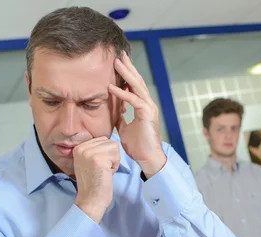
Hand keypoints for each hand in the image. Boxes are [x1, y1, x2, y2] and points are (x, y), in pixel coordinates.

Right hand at [73, 137, 120, 223]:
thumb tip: (110, 141)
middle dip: (111, 156)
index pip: (102, 139)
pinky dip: (115, 166)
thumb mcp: (89, 161)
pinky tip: (106, 174)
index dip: (106, 154)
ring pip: (114, 147)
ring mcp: (89, 153)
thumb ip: (95, 150)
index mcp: (78, 147)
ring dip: (113, 161)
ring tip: (104, 171)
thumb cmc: (94, 182)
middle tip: (102, 170)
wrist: (90, 199)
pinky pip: (116, 155)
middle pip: (109, 142)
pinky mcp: (98, 159)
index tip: (98, 166)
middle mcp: (81, 148)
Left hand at [108, 52, 165, 178]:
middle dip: (128, 67)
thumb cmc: (138, 146)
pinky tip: (111, 87)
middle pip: (137, 81)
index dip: (127, 75)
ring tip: (116, 62)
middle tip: (119, 54)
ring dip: (126, 74)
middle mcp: (148, 104)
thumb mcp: (124, 128)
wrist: (148, 159)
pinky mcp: (147, 114)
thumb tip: (113, 110)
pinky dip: (122, 93)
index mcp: (143, 106)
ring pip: (137, 86)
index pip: (134, 86)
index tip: (118, 64)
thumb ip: (120, 117)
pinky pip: (133, 100)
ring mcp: (149, 108)